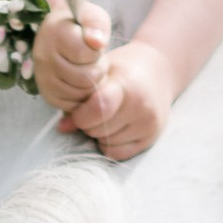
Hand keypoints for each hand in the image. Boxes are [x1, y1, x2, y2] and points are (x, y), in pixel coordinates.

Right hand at [32, 0, 110, 109]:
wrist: (59, 35)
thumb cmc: (79, 25)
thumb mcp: (91, 15)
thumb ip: (95, 24)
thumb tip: (97, 43)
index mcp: (54, 33)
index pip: (86, 54)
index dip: (97, 51)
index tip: (93, 44)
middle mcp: (43, 57)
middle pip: (86, 77)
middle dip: (98, 69)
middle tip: (95, 60)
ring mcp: (43, 78)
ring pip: (81, 93)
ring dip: (93, 83)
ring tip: (89, 68)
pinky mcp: (47, 95)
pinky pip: (74, 105)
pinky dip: (83, 96)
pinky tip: (82, 81)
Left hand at [69, 45, 176, 160]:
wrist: (160, 71)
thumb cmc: (124, 69)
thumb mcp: (101, 73)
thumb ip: (80, 98)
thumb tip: (62, 127)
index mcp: (127, 85)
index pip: (99, 109)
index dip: (81, 115)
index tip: (77, 111)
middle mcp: (141, 107)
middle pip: (98, 129)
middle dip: (88, 124)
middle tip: (94, 110)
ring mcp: (148, 125)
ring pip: (106, 143)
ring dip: (99, 134)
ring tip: (108, 116)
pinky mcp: (151, 138)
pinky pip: (118, 154)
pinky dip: (109, 144)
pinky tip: (115, 128)